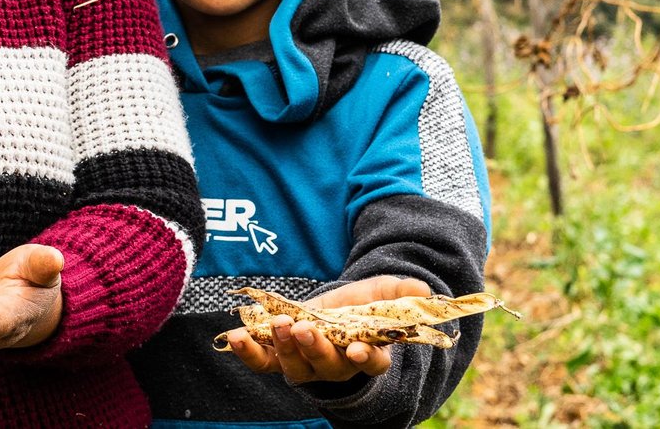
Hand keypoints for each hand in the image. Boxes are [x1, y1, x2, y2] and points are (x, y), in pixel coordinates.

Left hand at [227, 275, 431, 383]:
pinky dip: (248, 352)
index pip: (371, 364)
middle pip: (328, 366)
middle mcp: (336, 365)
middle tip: (306, 329)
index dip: (365, 359)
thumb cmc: (362, 305)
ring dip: (285, 347)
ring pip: (296, 367)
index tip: (356, 350)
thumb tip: (423, 291)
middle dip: (316, 349)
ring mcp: (305, 363)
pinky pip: (263, 362)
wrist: (331, 310)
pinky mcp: (279, 356)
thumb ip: (402, 292)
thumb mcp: (383, 293)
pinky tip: (236, 336)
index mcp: (368, 353)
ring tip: (280, 323)